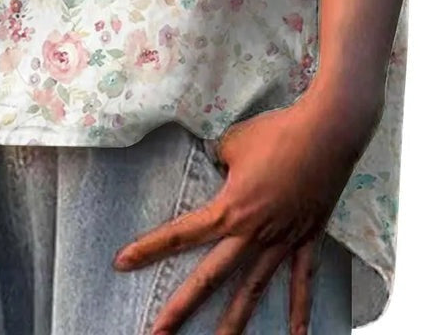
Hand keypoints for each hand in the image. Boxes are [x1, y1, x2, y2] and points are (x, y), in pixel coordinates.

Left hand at [111, 83, 382, 334]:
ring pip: (253, 290)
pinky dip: (300, 309)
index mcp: (230, 210)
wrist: (325, 132)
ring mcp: (282, 240)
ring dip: (235, 324)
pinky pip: (302, 280)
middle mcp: (253, 233)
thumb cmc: (275, 132)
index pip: (181, 234)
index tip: (121, 263)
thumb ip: (219, 160)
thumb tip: (218, 166)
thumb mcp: (233, 142)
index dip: (149, 249)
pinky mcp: (306, 238)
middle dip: (181, 309)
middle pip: (210, 279)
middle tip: (156, 334)